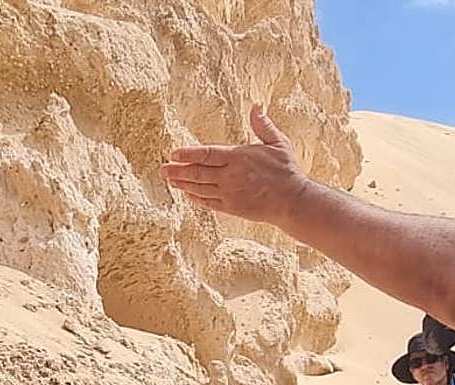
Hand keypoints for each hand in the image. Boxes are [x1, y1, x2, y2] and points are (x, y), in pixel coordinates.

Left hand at [160, 105, 308, 224]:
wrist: (292, 201)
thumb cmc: (286, 170)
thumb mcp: (278, 143)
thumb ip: (263, 125)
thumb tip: (256, 106)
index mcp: (239, 157)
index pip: (207, 153)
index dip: (188, 153)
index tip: (174, 153)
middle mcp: (230, 176)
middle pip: (197, 173)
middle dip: (177, 170)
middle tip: (162, 169)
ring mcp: (229, 193)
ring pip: (199, 188)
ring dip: (182, 184)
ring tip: (169, 180)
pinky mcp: (231, 208)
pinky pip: (208, 203)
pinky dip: (196, 199)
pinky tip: (187, 194)